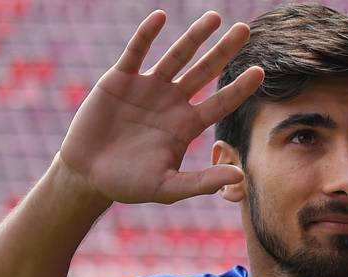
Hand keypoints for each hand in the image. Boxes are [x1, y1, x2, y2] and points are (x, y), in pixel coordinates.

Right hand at [59, 10, 264, 204]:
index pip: (221, 102)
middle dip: (224, 51)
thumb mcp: (169, 188)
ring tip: (215, 17)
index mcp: (187, 125)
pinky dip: (147, 35)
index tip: (260, 71)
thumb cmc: (129, 184)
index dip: (240, 87)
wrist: (88, 174)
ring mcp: (148, 88)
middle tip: (245, 29)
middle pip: (205, 71)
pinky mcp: (120, 80)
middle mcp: (172, 102)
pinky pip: (136, 52)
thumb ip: (203, 182)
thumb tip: (240, 176)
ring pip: (177, 56)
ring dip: (195, 36)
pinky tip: (160, 17)